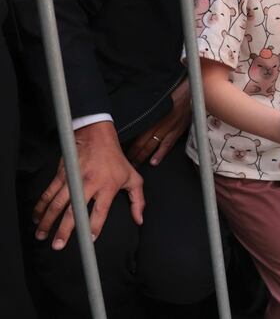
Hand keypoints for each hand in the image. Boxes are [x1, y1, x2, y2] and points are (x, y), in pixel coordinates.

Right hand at [33, 122, 144, 250]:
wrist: (97, 137)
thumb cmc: (116, 159)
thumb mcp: (133, 178)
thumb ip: (138, 200)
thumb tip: (139, 219)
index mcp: (108, 186)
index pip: (100, 210)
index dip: (94, 226)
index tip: (89, 239)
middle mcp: (89, 184)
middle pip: (74, 210)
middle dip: (64, 229)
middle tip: (58, 244)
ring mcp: (73, 179)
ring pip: (57, 203)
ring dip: (48, 221)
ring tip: (42, 235)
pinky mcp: (61, 175)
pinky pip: (48, 193)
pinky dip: (41, 206)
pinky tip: (37, 217)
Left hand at [126, 79, 191, 166]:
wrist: (189, 93)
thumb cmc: (172, 94)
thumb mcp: (155, 100)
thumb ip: (146, 111)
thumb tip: (133, 116)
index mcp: (151, 118)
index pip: (137, 137)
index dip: (129, 147)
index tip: (122, 153)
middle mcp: (158, 125)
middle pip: (143, 144)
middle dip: (134, 155)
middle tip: (126, 164)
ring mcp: (168, 130)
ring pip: (153, 146)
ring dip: (144, 156)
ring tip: (137, 164)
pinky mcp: (177, 131)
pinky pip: (167, 145)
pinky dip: (160, 154)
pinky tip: (154, 162)